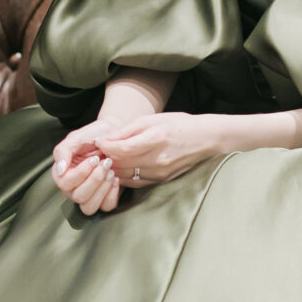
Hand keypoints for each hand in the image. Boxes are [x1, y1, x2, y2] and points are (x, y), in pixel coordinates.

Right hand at [50, 120, 123, 217]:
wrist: (113, 135)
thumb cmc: (93, 136)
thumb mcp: (76, 138)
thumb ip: (63, 152)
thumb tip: (60, 170)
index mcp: (63, 173)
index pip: (65, 184)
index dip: (80, 173)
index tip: (93, 160)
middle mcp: (73, 187)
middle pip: (78, 197)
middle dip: (94, 180)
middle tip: (105, 163)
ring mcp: (88, 194)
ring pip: (89, 207)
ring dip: (102, 190)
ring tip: (110, 172)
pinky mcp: (103, 197)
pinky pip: (105, 206)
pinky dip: (112, 194)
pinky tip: (115, 179)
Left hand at [94, 113, 222, 186]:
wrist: (204, 140)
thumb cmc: (178, 124)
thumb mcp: (151, 119)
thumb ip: (127, 130)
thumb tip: (105, 139)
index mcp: (155, 140)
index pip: (122, 150)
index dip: (106, 147)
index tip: (98, 142)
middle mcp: (157, 160)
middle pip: (121, 164)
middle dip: (106, 158)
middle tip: (97, 151)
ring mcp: (159, 174)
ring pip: (125, 176)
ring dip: (113, 168)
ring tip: (106, 158)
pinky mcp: (160, 181)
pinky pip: (135, 182)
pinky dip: (124, 176)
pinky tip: (120, 167)